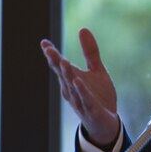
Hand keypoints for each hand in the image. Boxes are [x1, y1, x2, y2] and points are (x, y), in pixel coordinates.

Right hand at [41, 28, 119, 145]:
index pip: (59, 65)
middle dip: (55, 62)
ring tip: (63, 61)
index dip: (52, 54)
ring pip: (72, 86)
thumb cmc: (98, 96)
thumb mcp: (97, 71)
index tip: (44, 42)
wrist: (106, 123)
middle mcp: (71, 90)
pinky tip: (78, 81)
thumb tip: (82, 29)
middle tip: (48, 50)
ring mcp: (80, 100)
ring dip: (67, 75)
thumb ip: (90, 52)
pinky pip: (85, 99)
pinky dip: (82, 91)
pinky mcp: (91, 110)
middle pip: (62, 74)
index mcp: (71, 79)